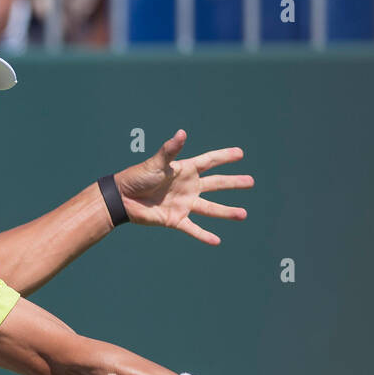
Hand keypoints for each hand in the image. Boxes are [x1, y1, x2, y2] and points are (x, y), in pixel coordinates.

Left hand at [112, 129, 253, 245]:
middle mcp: (188, 187)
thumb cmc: (137, 176)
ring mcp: (184, 204)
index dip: (225, 157)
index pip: (210, 161)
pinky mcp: (176, 220)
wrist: (122, 198)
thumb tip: (182, 133)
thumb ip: (170, 150)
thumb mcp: (156, 163)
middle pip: (216, 185)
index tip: (240, 153)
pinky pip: (193, 228)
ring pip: (211, 209)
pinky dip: (204, 236)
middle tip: (251, 182)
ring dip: (227, 212)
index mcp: (185, 170)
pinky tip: (217, 241)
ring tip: (244, 214)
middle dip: (234, 183)